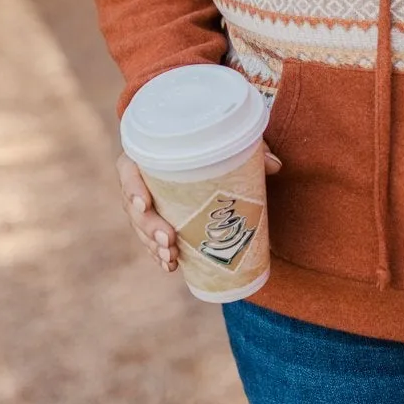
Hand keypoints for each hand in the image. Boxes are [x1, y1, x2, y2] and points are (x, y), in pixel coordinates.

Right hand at [117, 144, 282, 274]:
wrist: (195, 147)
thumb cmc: (205, 139)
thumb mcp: (223, 138)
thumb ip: (246, 147)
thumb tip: (275, 165)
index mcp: (145, 155)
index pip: (128, 171)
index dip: (132, 189)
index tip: (146, 205)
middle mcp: (141, 181)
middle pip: (135, 208)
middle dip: (149, 229)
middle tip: (169, 241)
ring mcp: (145, 204)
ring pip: (141, 229)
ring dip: (154, 246)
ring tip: (171, 258)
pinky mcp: (155, 220)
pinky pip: (151, 240)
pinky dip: (160, 253)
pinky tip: (171, 265)